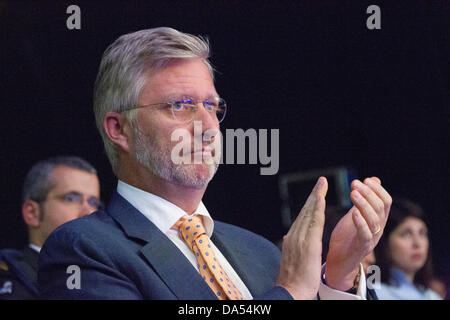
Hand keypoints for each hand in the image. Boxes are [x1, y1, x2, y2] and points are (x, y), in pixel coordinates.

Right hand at [276, 177, 327, 298]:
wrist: (290, 292)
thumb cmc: (293, 281)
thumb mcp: (291, 259)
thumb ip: (292, 246)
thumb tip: (288, 236)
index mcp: (292, 239)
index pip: (303, 217)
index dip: (310, 204)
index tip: (317, 193)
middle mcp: (294, 235)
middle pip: (305, 211)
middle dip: (314, 195)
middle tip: (321, 181)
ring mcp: (300, 239)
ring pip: (309, 213)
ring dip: (316, 197)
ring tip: (322, 184)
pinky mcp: (308, 244)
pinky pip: (314, 222)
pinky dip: (317, 209)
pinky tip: (322, 199)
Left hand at [325, 177, 390, 290]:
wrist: (339, 260)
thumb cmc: (348, 236)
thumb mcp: (356, 213)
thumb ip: (365, 199)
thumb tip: (374, 179)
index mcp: (378, 219)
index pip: (386, 201)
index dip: (378, 189)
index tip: (365, 179)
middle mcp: (379, 228)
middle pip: (380, 207)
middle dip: (368, 193)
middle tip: (355, 183)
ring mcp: (372, 238)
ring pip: (374, 219)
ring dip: (363, 204)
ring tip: (353, 193)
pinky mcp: (362, 247)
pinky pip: (365, 234)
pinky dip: (360, 222)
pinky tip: (353, 212)